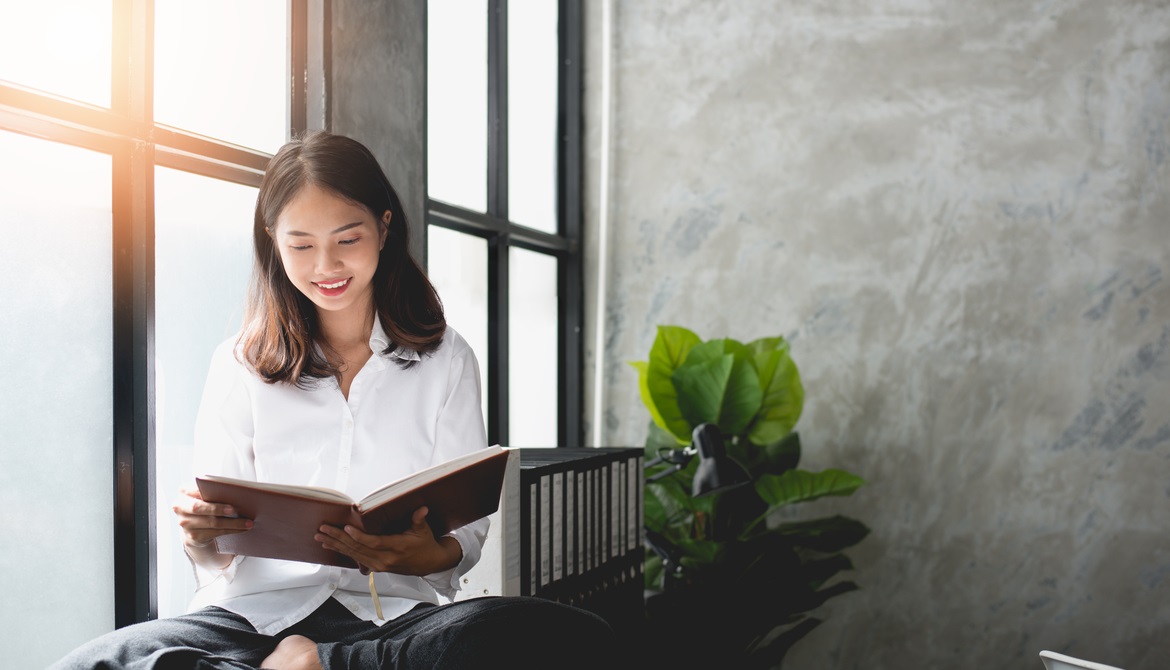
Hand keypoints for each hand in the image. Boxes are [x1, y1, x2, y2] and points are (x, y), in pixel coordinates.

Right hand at [173, 485, 251, 568]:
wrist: (194, 524)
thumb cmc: (206, 502)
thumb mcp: (205, 494)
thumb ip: (212, 491)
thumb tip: (236, 492)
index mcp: (183, 492)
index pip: (195, 490)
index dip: (206, 492)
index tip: (219, 490)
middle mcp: (180, 507)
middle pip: (198, 508)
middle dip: (217, 508)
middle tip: (234, 509)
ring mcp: (185, 524)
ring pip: (211, 523)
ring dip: (232, 523)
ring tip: (248, 522)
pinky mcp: (193, 536)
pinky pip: (215, 533)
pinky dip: (231, 530)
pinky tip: (243, 528)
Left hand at [315, 506, 461, 575]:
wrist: (429, 563)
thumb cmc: (425, 544)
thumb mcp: (424, 530)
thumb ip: (419, 519)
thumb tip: (422, 509)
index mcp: (397, 548)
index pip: (374, 543)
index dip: (359, 536)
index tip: (346, 528)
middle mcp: (386, 559)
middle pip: (358, 549)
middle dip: (338, 539)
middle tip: (323, 530)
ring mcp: (379, 565)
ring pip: (354, 555)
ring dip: (336, 546)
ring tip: (321, 538)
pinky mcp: (375, 567)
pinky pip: (356, 559)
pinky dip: (342, 552)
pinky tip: (331, 546)